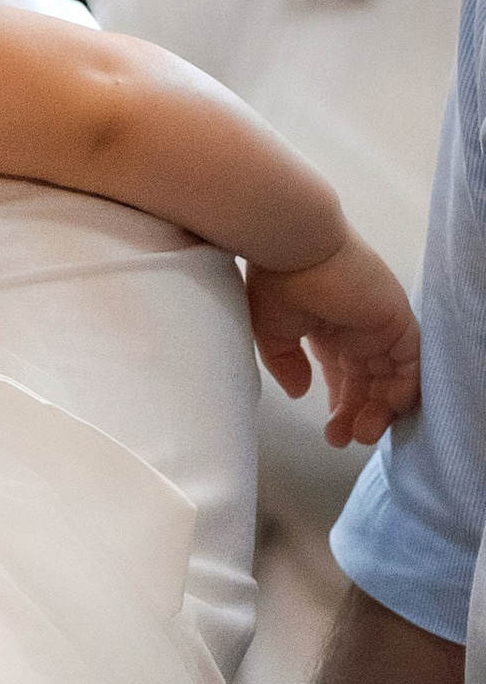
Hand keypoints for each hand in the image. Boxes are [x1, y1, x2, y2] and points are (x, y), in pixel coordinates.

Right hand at [249, 233, 420, 445]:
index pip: (345, 375)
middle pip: (368, 383)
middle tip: (342, 439)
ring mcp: (380, 326)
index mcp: (329, 329)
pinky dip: (404, 391)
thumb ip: (285, 363)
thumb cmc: (276, 277)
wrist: (293, 244)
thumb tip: (298, 392)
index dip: (341, 404)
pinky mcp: (397, 320)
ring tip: (362, 434)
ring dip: (380, 411)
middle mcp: (358, 330)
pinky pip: (412, 364)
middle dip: (357, 415)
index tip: (332, 430)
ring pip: (391, 379)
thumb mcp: (270, 330)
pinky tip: (384, 412)